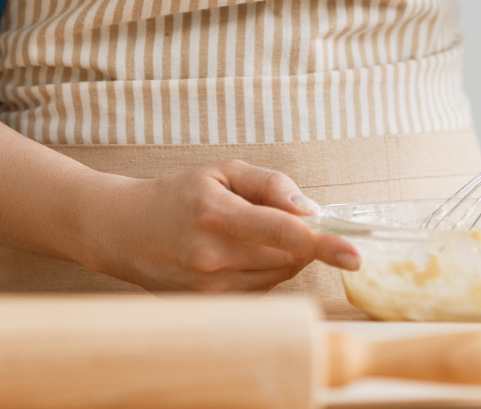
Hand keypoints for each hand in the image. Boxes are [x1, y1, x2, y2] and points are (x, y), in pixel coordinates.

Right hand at [77, 161, 358, 292]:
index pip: (281, 231)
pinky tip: (238, 255)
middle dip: (300, 238)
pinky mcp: (213, 307)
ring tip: (247, 234)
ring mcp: (213, 288)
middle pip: (288, 256)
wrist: (126, 231)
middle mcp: (214, 256)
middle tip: (277, 217)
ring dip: (282, 255)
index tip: (354, 253)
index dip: (322, 243)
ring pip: (280, 276)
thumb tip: (309, 208)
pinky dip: (264, 272)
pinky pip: (262, 291)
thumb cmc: (177, 196)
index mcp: (216, 214)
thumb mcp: (219, 173)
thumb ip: (269, 183)